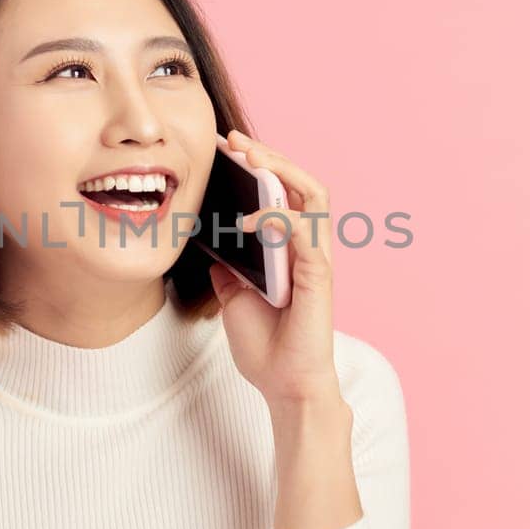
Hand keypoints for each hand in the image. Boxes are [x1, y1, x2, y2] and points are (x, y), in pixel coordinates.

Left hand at [208, 129, 343, 425]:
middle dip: (269, 156)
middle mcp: (308, 246)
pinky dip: (277, 218)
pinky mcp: (318, 276)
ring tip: (251, 158)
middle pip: (301, 182)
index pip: (284, 192)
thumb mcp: (234, 297)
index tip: (226, 149)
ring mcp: (316, 258)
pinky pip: (304, 231)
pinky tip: (249, 220)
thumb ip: (229, 267)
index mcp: (291, 248)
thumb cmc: (266, 346)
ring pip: (313, 194)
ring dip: (282, 171)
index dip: (260, 166)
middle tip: (235, 141)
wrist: (283, 386)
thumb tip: (211, 242)